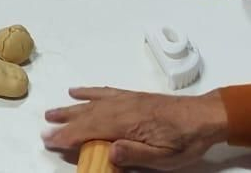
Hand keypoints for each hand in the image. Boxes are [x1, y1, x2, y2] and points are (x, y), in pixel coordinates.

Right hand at [43, 87, 226, 169]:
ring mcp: (128, 100)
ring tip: (53, 111)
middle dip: (64, 123)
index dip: (68, 136)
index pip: (91, 130)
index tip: (50, 140)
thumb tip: (109, 151)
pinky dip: (90, 92)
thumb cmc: (186, 141)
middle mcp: (124, 108)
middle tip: (44, 129)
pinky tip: (79, 92)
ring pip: (93, 103)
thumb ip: (135, 154)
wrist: (206, 117)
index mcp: (128, 124)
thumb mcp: (164, 158)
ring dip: (72, 107)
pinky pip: (106, 92)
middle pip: (87, 115)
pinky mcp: (134, 97)